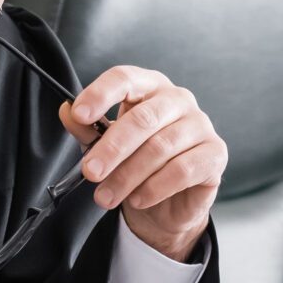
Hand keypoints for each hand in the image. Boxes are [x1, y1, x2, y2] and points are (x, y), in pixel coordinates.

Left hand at [64, 66, 226, 260]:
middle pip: (143, 118)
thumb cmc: (137, 164)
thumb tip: (67, 111)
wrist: (167, 204)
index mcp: (150, 87)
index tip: (79, 114)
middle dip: (112, 148)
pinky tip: (138, 199)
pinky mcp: (216, 154)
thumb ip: (88, 128)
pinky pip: (183, 170)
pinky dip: (155, 187)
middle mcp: (178, 100)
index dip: (100, 94)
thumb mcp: (105, 146)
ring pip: (160, 147)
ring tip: (107, 196)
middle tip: (90, 172)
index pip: (126, 78)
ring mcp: (201, 125)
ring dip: (128, 176)